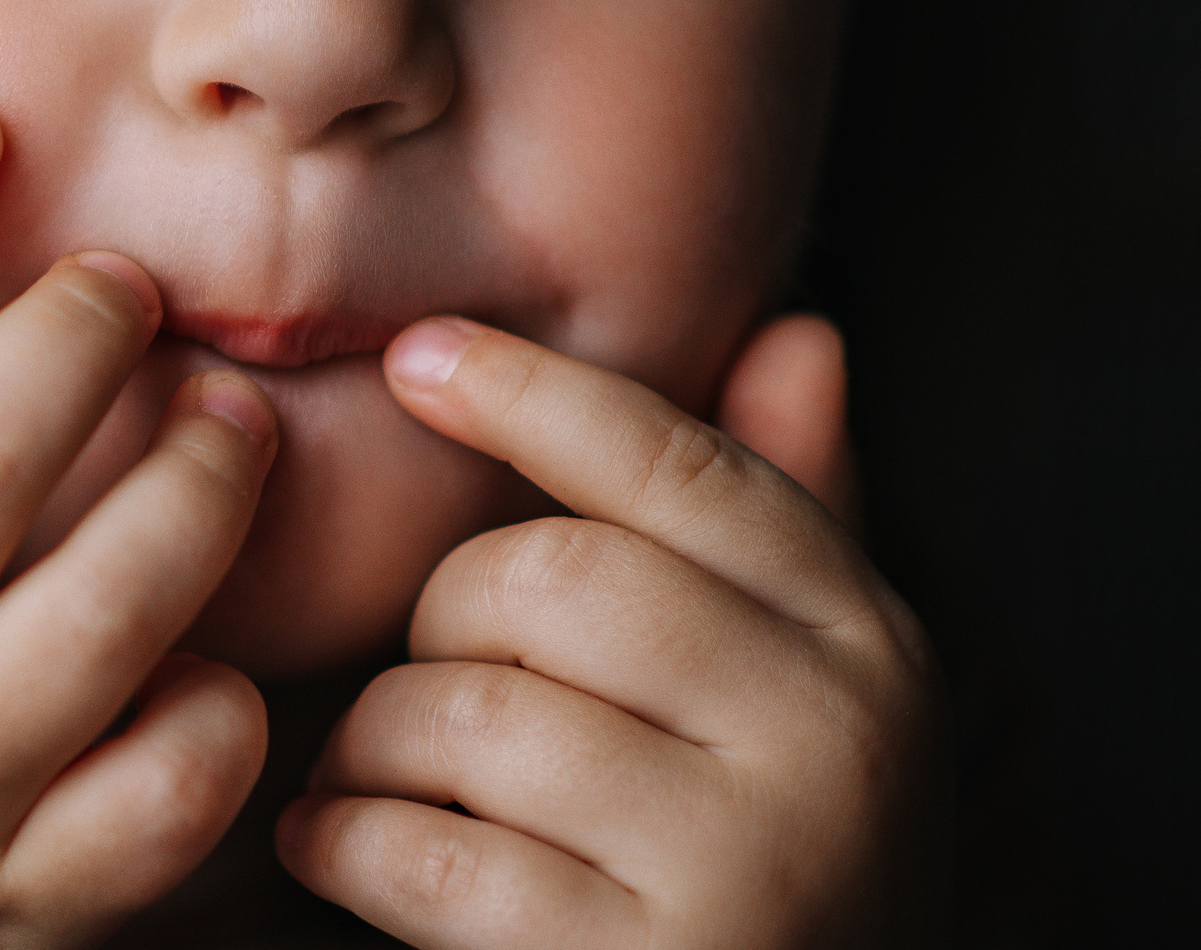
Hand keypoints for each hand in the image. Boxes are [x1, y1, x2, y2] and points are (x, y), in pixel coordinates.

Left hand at [277, 317, 944, 947]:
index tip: (414, 355)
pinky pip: (429, 854)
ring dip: (374, 744)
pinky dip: (343, 843)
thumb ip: (776, 532)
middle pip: (549, 576)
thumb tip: (801, 329)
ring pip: (471, 711)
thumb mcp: (801, 701)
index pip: (681, 466)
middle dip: (439, 619)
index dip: (533, 393)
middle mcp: (833, 743)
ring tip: (370, 781)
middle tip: (421, 682)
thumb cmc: (761, 871)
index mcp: (868, 645)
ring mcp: (750, 867)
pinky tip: (332, 849)